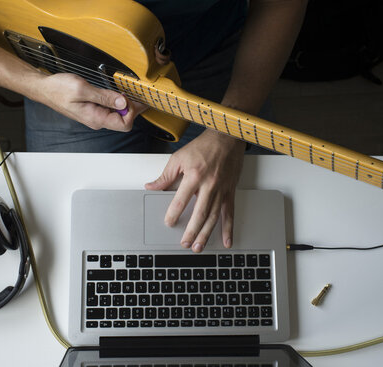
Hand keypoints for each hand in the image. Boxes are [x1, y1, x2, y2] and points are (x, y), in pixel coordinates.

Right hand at [35, 73, 146, 130]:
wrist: (45, 88)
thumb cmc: (58, 89)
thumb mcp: (82, 89)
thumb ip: (104, 96)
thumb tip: (123, 102)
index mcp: (95, 118)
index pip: (125, 124)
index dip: (132, 111)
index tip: (130, 97)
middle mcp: (97, 120)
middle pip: (124, 120)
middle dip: (132, 108)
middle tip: (137, 93)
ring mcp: (96, 116)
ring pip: (119, 115)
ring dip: (126, 104)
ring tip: (129, 91)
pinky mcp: (94, 110)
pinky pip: (111, 110)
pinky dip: (118, 102)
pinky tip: (119, 93)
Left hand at [145, 130, 245, 251]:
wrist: (227, 136)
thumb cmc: (204, 145)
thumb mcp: (179, 157)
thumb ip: (165, 175)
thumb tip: (152, 186)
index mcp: (195, 175)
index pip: (181, 200)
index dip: (173, 213)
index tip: (169, 222)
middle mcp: (210, 184)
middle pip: (199, 213)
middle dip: (191, 231)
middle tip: (184, 243)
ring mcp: (222, 189)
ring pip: (214, 216)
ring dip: (206, 233)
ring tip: (198, 246)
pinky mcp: (230, 191)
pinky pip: (230, 213)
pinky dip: (229, 228)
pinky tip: (227, 240)